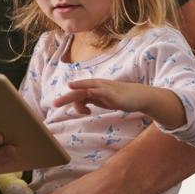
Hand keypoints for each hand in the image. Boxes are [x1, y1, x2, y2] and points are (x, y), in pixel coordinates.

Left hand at [55, 79, 185, 130]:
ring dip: (76, 92)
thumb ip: (91, 102)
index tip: (55, 104)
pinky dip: (93, 91)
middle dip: (66, 97)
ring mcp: (106, 89)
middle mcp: (98, 86)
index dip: (67, 98)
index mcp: (94, 89)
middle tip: (54, 104)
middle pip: (79, 91)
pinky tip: (87, 93)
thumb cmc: (120, 98)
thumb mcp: (102, 101)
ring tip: (65, 96)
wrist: (140, 97)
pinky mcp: (114, 93)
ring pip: (88, 88)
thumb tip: (80, 107)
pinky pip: (101, 91)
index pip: (78, 93)